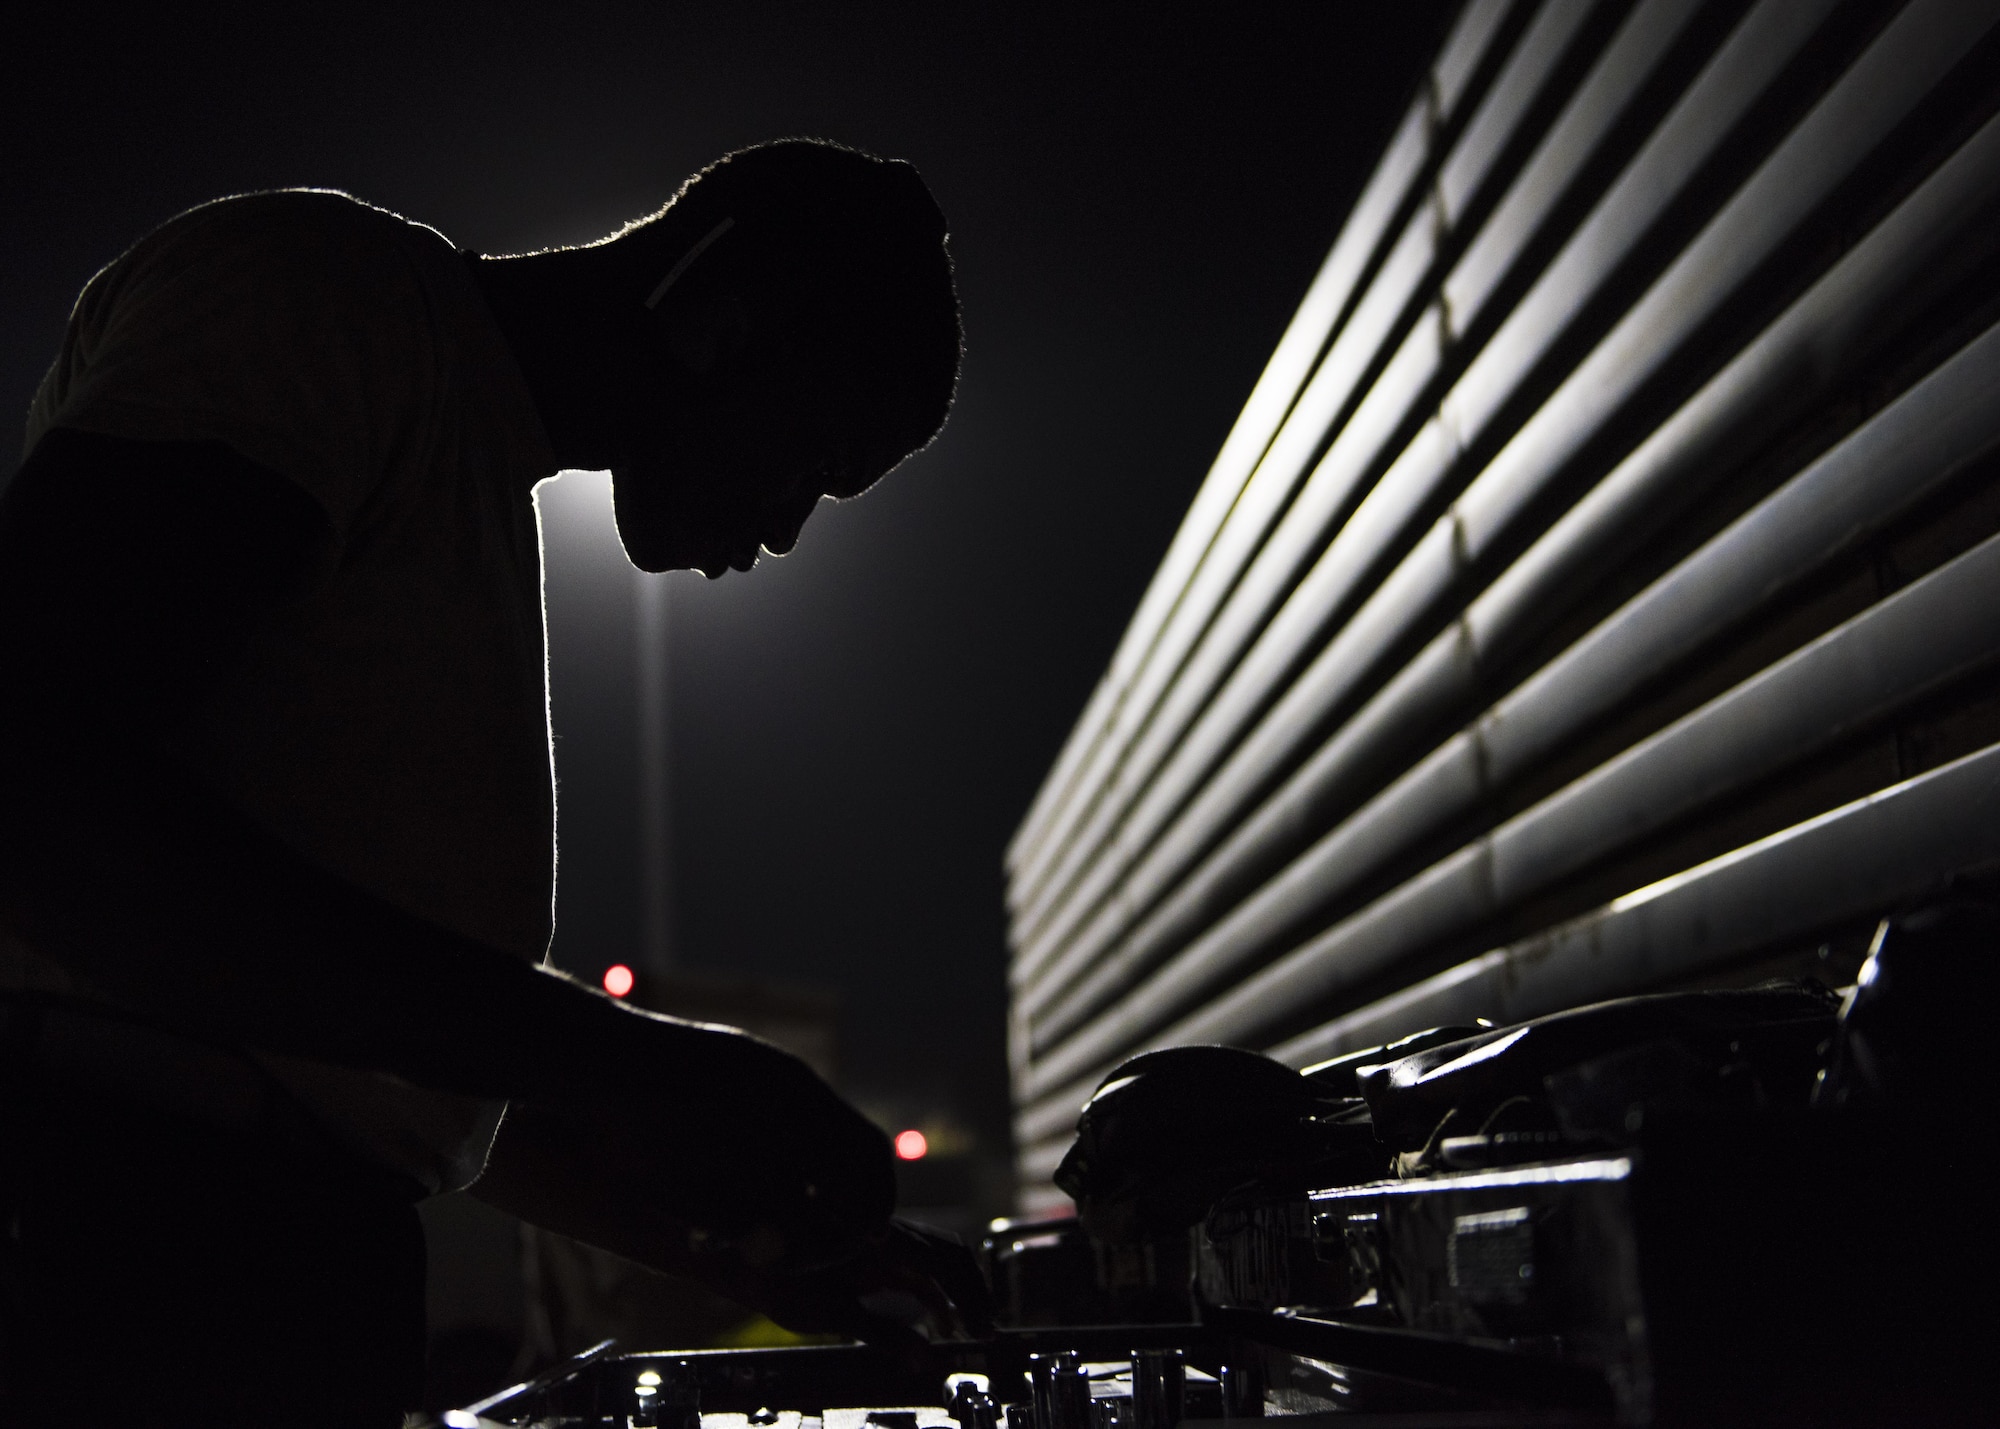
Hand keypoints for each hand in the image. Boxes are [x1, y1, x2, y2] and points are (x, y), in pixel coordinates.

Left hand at [690, 1216, 994, 1347]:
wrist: (741, 1250)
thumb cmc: (779, 1278)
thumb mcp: (829, 1314)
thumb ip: (880, 1332)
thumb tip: (923, 1358)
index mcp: (882, 1242)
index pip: (946, 1263)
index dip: (971, 1297)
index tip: (981, 1330)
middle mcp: (887, 1232)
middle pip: (950, 1254)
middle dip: (973, 1291)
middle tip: (985, 1331)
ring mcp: (881, 1238)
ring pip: (936, 1258)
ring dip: (956, 1291)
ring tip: (966, 1331)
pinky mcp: (872, 1249)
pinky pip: (916, 1265)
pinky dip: (934, 1291)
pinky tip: (937, 1322)